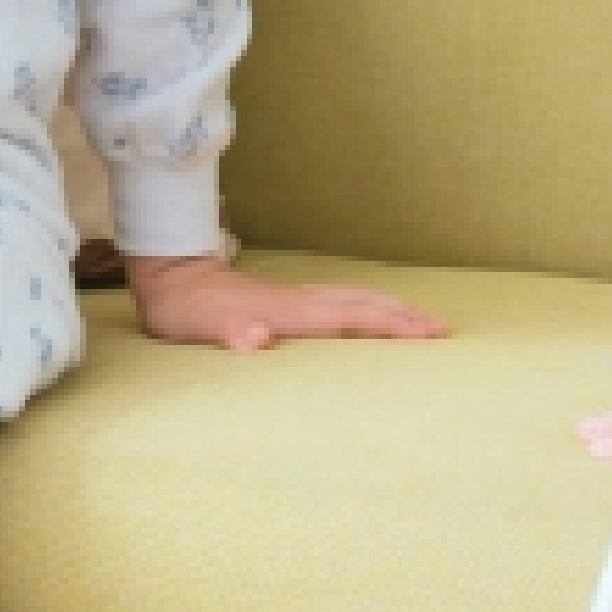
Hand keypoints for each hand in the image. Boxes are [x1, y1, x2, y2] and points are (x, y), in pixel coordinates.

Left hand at [124, 252, 448, 354]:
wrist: (169, 275)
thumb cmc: (185, 310)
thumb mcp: (199, 327)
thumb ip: (231, 331)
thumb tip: (258, 336)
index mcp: (288, 311)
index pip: (349, 318)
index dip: (390, 326)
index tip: (428, 333)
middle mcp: (298, 300)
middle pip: (363, 303)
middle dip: (404, 315)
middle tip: (443, 329)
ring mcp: (294, 296)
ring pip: (354, 298)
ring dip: (390, 308)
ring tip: (420, 320)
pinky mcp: (288, 300)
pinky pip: (340, 302)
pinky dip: (367, 307)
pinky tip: (370, 314)